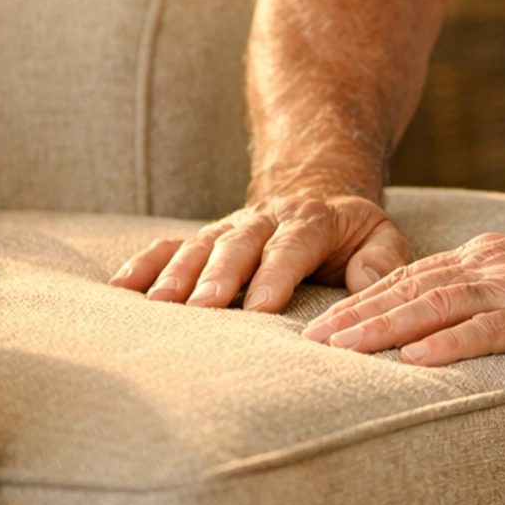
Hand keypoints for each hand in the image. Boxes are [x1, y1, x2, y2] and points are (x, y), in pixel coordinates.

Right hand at [110, 193, 410, 311]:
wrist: (316, 195)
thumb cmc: (352, 234)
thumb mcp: (381, 238)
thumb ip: (383, 261)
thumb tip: (372, 285)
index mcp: (310, 221)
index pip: (292, 247)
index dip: (276, 275)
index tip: (262, 307)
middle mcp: (264, 221)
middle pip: (239, 246)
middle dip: (219, 277)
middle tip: (201, 309)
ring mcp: (230, 229)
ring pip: (200, 247)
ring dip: (177, 275)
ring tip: (159, 306)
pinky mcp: (205, 240)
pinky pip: (170, 247)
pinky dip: (145, 264)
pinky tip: (121, 289)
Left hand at [303, 233, 504, 371]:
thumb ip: (480, 297)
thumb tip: (427, 329)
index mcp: (486, 257)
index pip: (411, 277)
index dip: (362, 301)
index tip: (321, 326)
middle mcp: (494, 263)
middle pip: (411, 288)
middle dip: (356, 314)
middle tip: (311, 342)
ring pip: (437, 304)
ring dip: (385, 328)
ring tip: (343, 349)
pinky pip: (487, 330)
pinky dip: (448, 345)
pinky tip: (414, 362)